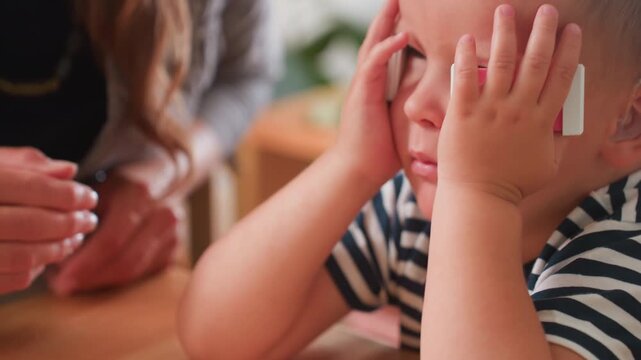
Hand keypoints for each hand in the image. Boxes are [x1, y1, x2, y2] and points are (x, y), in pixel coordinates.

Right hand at [0, 147, 97, 293]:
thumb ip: (24, 165)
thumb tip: (69, 170)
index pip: (31, 186)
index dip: (68, 193)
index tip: (90, 197)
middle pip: (31, 223)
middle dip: (69, 223)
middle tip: (89, 220)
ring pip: (22, 256)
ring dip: (56, 250)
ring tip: (74, 239)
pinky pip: (6, 280)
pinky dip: (32, 271)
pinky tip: (45, 259)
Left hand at [47, 169, 181, 294]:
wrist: (160, 178)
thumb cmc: (118, 184)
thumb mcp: (95, 185)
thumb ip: (76, 212)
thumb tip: (55, 249)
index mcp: (138, 194)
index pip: (112, 240)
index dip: (85, 264)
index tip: (59, 278)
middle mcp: (163, 214)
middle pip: (125, 260)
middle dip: (90, 278)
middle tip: (62, 286)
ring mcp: (173, 234)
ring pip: (134, 270)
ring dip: (101, 281)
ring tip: (74, 283)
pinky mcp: (174, 250)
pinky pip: (142, 273)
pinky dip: (116, 279)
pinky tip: (96, 277)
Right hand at [332, 0, 408, 187]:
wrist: (356, 170)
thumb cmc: (377, 155)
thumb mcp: (399, 127)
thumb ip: (411, 113)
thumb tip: (435, 114)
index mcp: (375, 88)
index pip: (386, 53)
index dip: (396, 33)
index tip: (411, 18)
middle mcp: (367, 82)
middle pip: (378, 41)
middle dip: (388, 19)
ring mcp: (362, 86)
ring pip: (373, 44)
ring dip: (385, 23)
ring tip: (396, 3)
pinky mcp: (361, 93)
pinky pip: (374, 63)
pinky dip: (387, 47)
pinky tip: (402, 35)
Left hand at [439, 4, 581, 202]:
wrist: (479, 197)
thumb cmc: (512, 185)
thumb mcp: (548, 165)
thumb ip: (558, 141)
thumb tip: (567, 124)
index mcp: (543, 121)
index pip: (562, 76)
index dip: (569, 50)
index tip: (572, 30)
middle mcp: (519, 110)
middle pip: (536, 61)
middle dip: (543, 31)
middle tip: (546, 9)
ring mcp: (491, 110)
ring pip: (501, 62)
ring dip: (504, 32)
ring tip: (504, 10)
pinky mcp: (464, 113)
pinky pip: (466, 78)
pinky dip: (467, 57)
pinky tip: (468, 38)